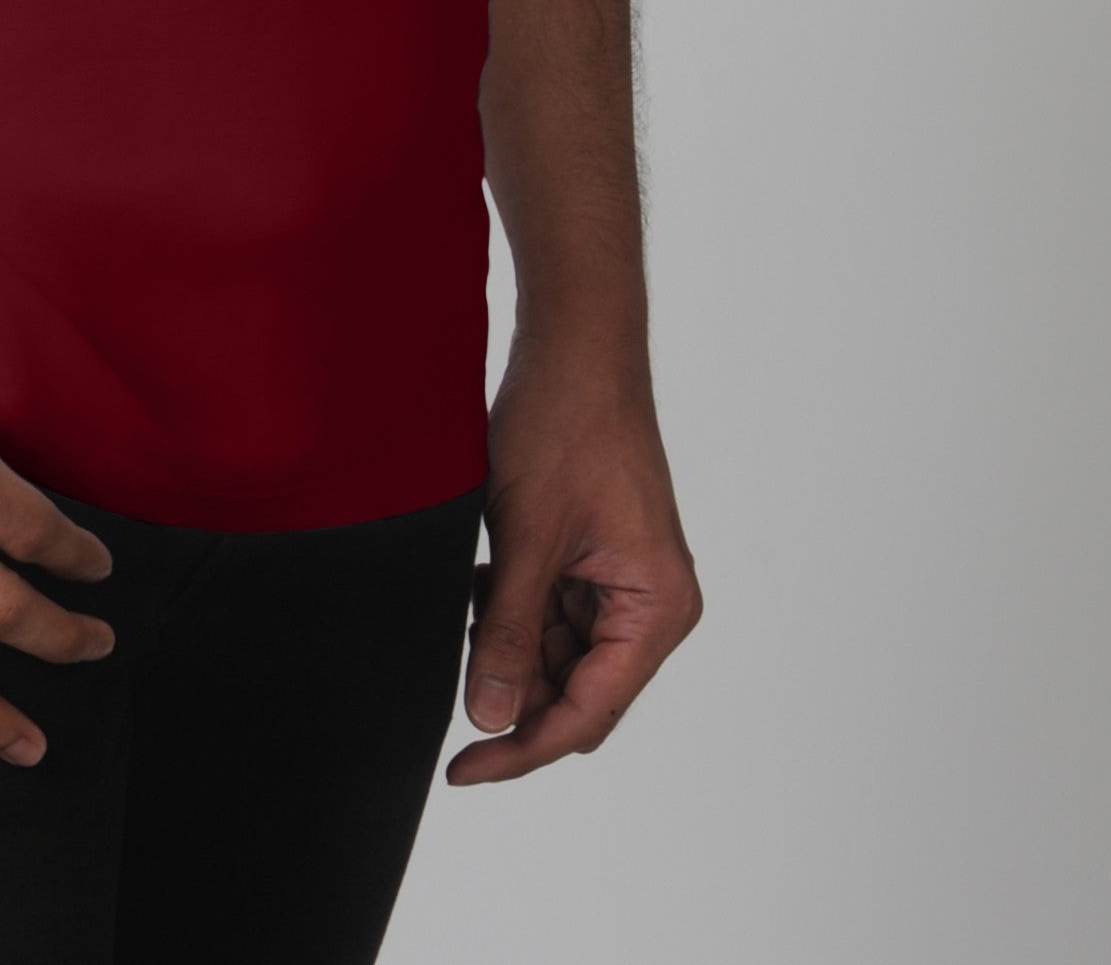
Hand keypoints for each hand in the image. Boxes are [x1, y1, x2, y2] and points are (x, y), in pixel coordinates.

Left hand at [446, 334, 700, 784]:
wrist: (574, 339)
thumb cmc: (568, 422)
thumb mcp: (527, 537)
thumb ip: (505, 633)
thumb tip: (487, 717)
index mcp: (658, 608)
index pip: (588, 712)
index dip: (523, 748)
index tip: (463, 770)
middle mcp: (652, 603)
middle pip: (576, 689)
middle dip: (514, 691)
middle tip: (452, 678)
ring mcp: (624, 578)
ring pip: (556, 651)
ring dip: (506, 644)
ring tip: (467, 602)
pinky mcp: (595, 553)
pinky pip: (550, 609)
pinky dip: (509, 607)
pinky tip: (475, 582)